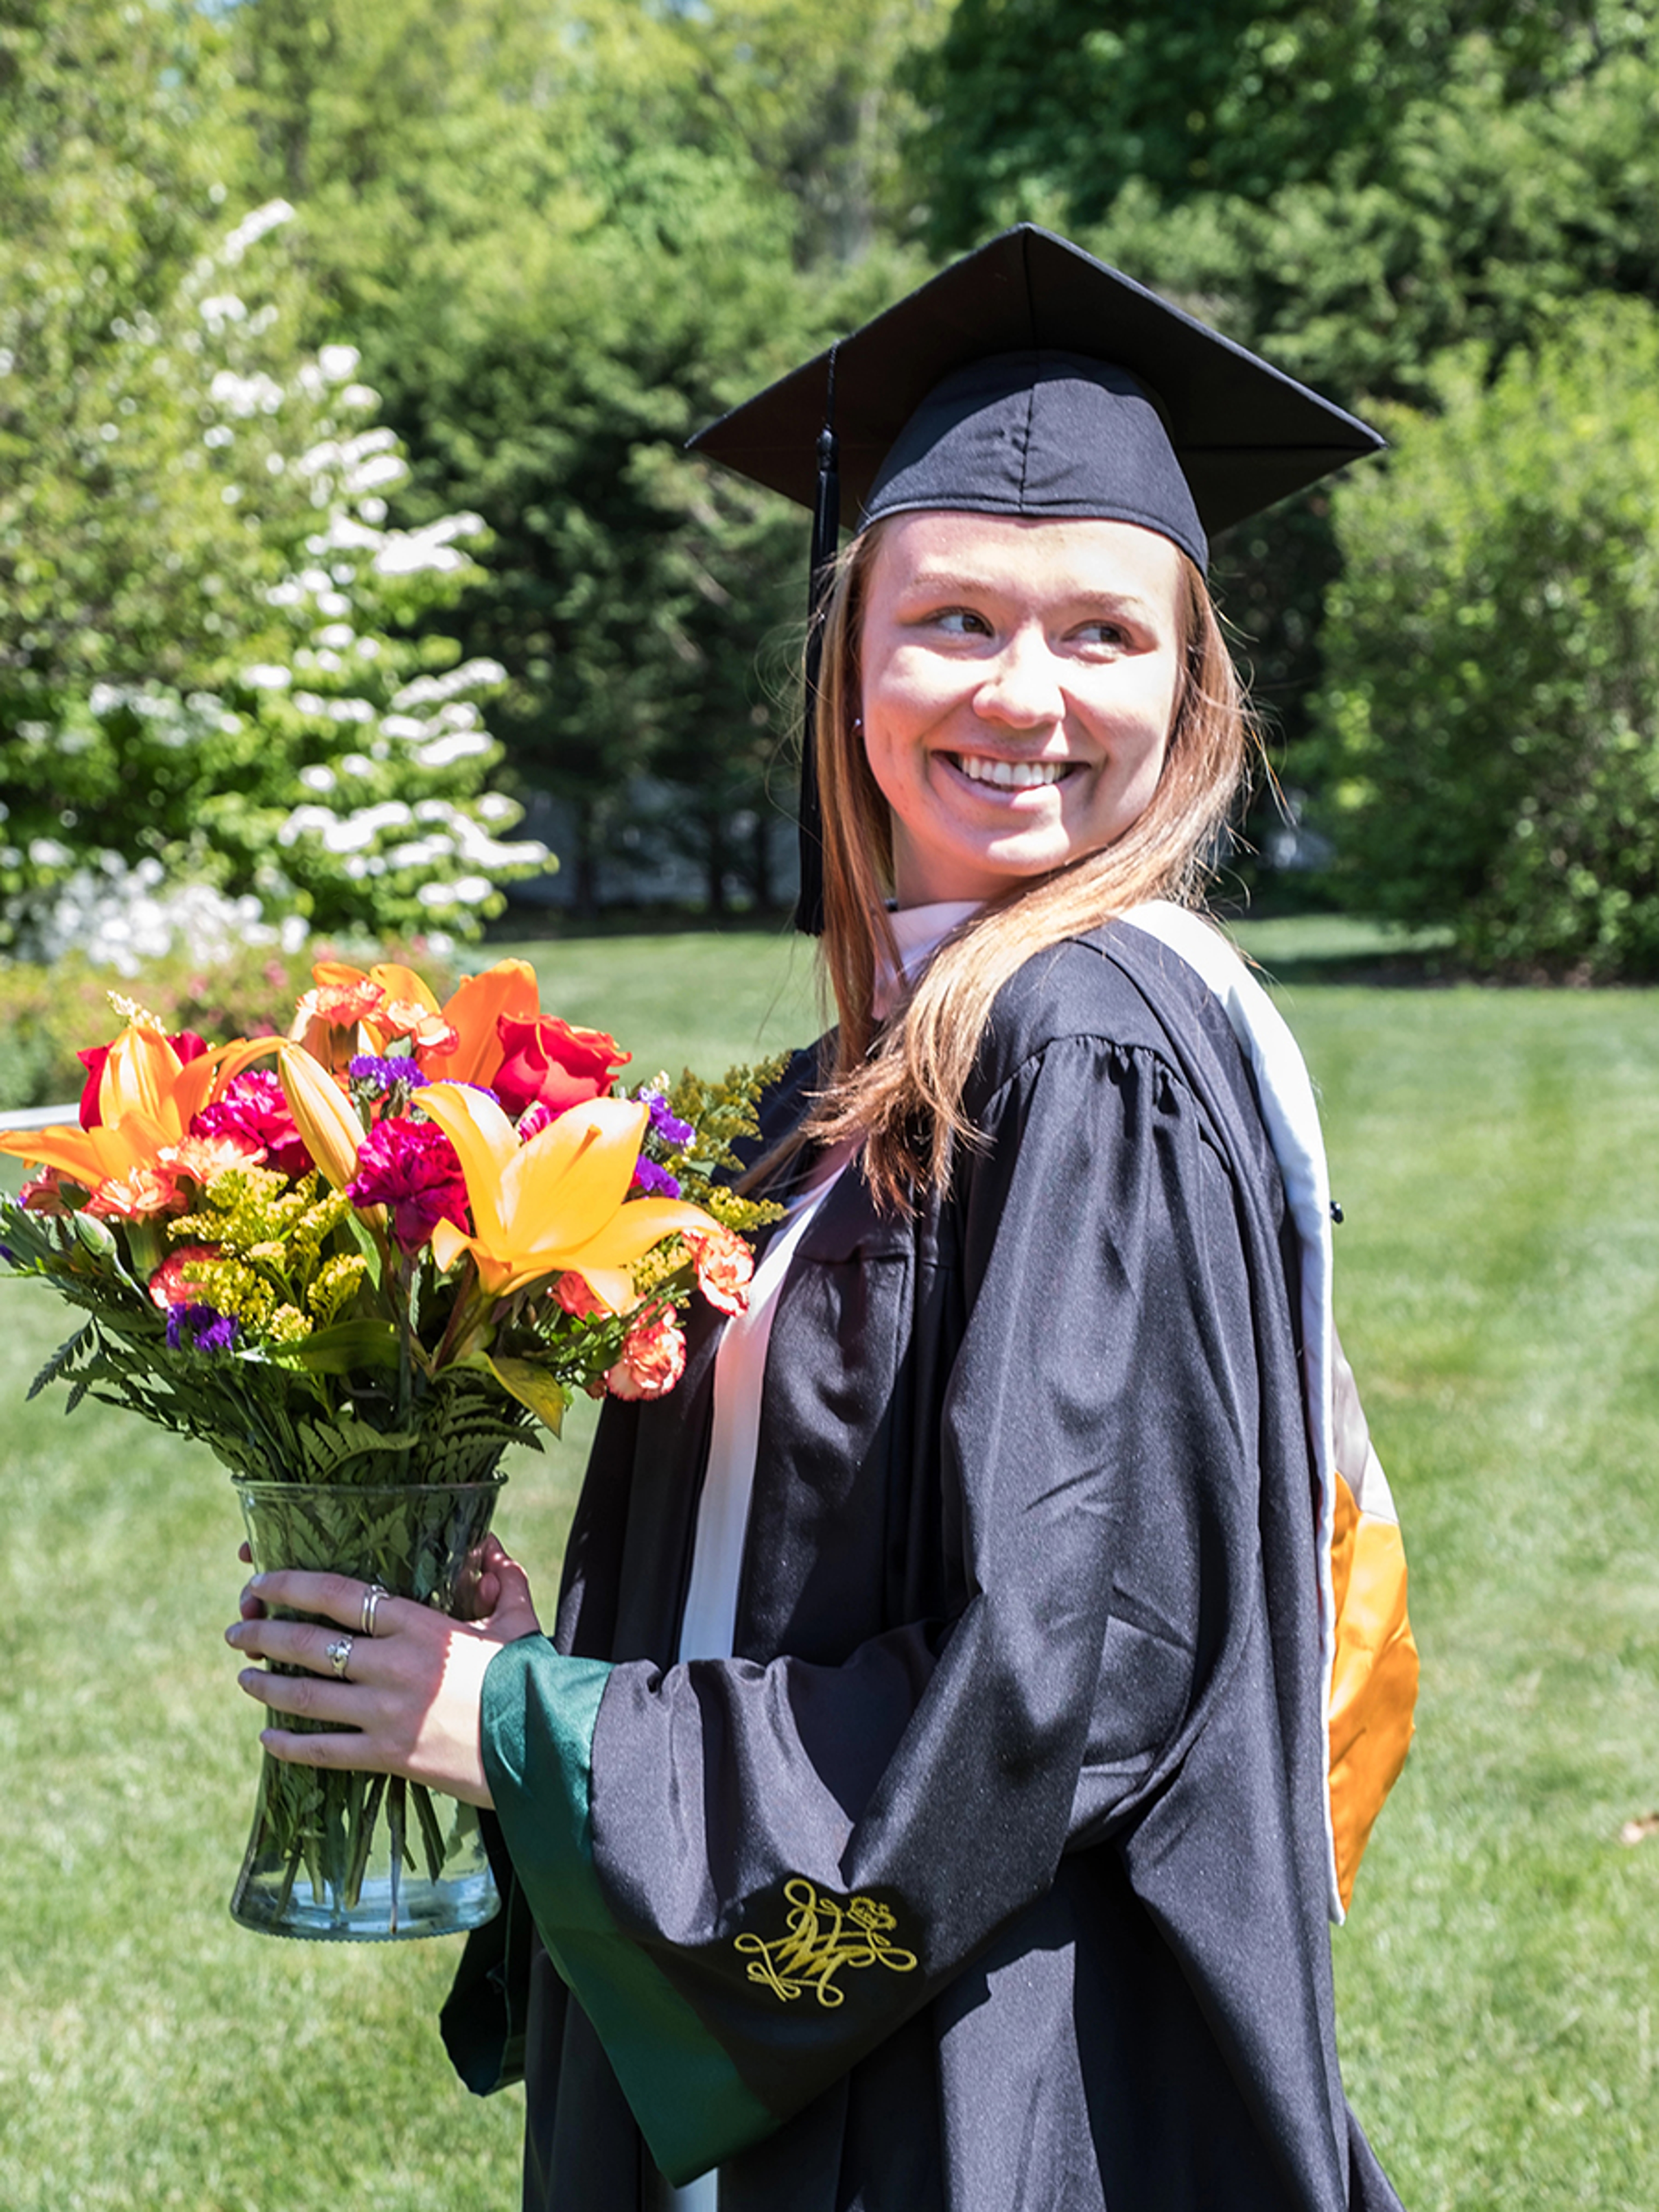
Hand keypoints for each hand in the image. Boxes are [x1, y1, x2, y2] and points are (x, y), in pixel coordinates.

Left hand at [225, 1536, 540, 1806]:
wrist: (541, 1742)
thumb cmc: (530, 1677)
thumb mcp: (518, 1622)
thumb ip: (503, 1584)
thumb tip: (496, 1552)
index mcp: (420, 1623)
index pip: (340, 1595)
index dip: (293, 1585)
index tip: (262, 1581)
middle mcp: (393, 1663)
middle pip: (311, 1644)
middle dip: (265, 1635)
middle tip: (237, 1631)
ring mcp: (386, 1712)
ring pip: (308, 1696)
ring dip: (268, 1684)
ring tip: (243, 1676)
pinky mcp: (388, 1755)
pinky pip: (325, 1751)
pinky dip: (291, 1745)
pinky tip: (268, 1739)